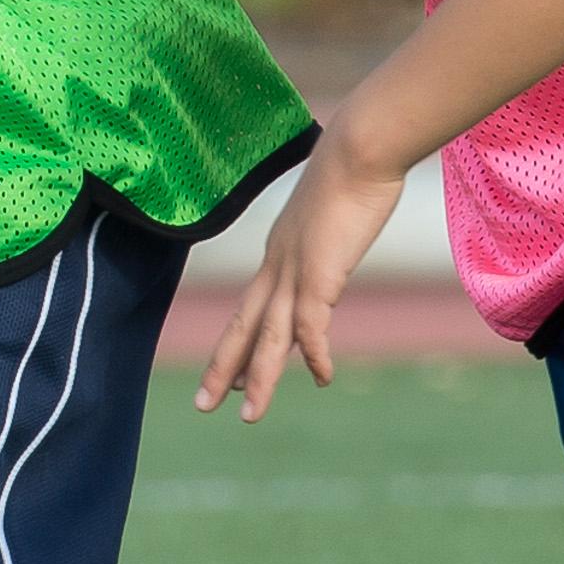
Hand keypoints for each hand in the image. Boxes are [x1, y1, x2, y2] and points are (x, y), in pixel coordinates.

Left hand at [195, 136, 406, 420]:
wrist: (360, 148)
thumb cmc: (355, 170)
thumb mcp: (335, 211)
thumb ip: (330, 232)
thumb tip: (340, 231)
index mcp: (279, 251)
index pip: (252, 307)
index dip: (238, 342)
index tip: (227, 373)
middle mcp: (277, 264)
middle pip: (244, 326)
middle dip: (223, 368)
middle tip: (202, 404)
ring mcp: (295, 270)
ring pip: (269, 337)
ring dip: (258, 379)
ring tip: (247, 416)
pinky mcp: (320, 273)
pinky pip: (311, 325)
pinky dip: (314, 355)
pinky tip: (321, 379)